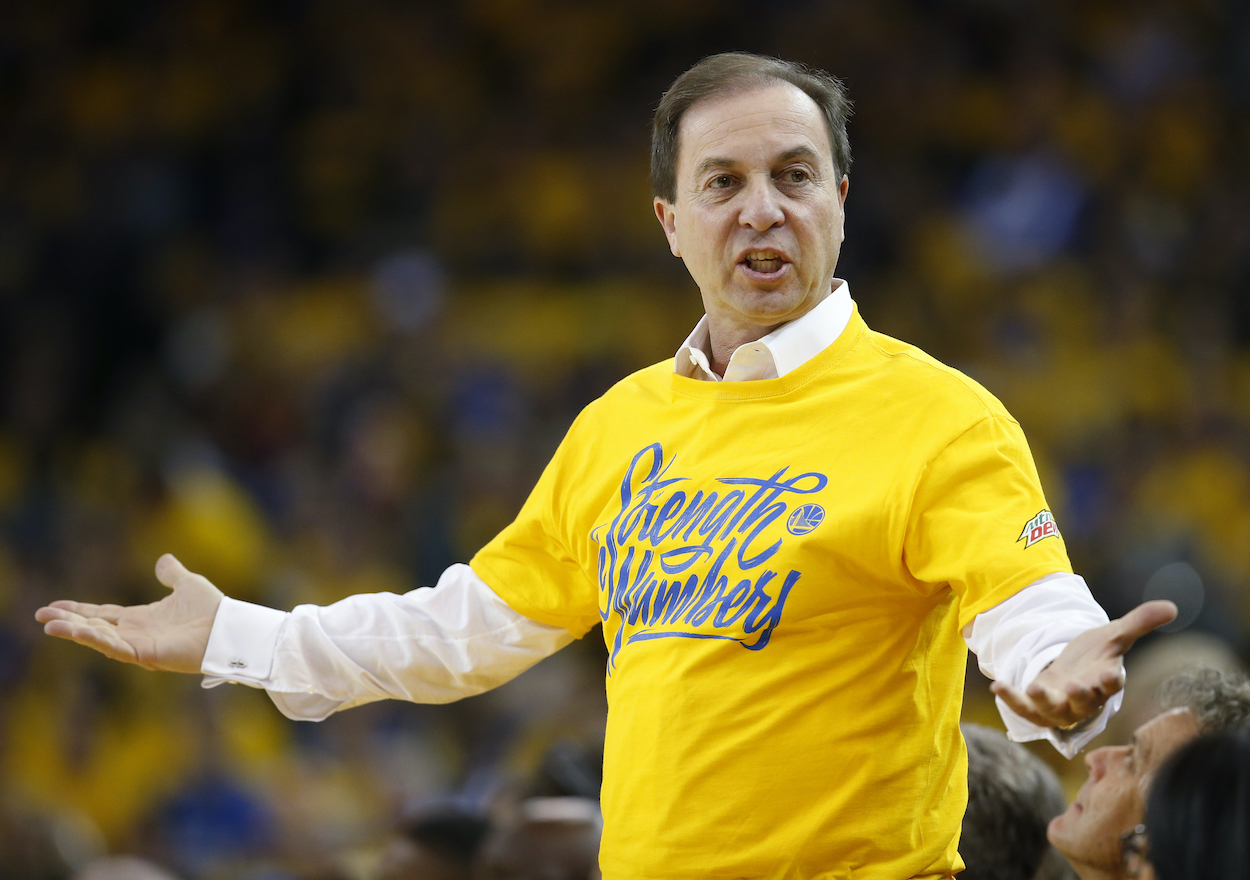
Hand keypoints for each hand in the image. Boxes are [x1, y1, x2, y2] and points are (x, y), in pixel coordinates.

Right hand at [34, 554, 223, 673]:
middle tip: (40, 616)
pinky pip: (113, 647)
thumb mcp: (187, 585)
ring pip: (98, 638)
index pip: (102, 614)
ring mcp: (138, 645)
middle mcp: (135, 633)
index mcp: (142, 618)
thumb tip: (162, 559)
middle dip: (67, 621)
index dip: (79, 610)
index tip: (54, 606)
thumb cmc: (213, 610)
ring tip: (48, 624)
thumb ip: (172, 574)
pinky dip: (92, 639)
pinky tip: (74, 630)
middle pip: (93, 626)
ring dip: (72, 631)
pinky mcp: (144, 654)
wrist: (228, 628)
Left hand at [990, 599, 1177, 728]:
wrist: (1068, 672)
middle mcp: (1083, 699)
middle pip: (1084, 702)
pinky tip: (997, 686)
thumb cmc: (1093, 656)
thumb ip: (1139, 622)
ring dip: (1044, 702)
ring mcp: (1059, 707)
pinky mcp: (1036, 708)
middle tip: (1077, 687)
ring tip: (1035, 688)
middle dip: (1081, 696)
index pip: (1111, 684)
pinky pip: (1024, 709)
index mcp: (1104, 681)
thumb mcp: (1112, 635)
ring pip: (1053, 711)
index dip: (1110, 681)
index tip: (1110, 675)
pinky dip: (1011, 700)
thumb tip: (1172, 606)